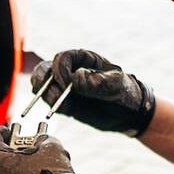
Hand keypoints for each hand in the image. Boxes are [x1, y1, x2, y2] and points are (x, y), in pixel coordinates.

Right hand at [29, 48, 156, 135]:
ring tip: (56, 102)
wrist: (130, 114)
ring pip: (44, 85)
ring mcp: (67, 88)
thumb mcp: (116, 85)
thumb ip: (96, 81)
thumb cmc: (126, 93)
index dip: (60, 69)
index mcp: (84, 59)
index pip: (63, 58)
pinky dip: (51, 105)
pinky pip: (51, 101)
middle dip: (43, 79)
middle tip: (45, 90)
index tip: (66, 82)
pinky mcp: (66, 103)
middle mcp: (72, 71)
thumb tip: (76, 78)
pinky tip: (62, 109)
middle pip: (46, 69)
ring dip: (44, 93)